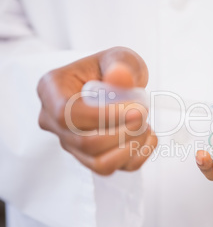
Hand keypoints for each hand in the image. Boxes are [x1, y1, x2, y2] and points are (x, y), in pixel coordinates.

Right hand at [37, 47, 157, 174]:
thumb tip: (119, 77)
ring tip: (145, 126)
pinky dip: (136, 157)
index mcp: (52, 90)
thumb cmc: (112, 68)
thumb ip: (121, 64)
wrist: (114, 85)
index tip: (136, 109)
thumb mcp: (120, 57)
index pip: (68, 115)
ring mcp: (71, 144)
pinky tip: (148, 136)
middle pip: (85, 144)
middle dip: (123, 133)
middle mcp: (54, 122)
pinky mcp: (88, 158)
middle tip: (144, 114)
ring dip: (130, 148)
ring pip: (99, 164)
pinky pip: (112, 169)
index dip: (104, 117)